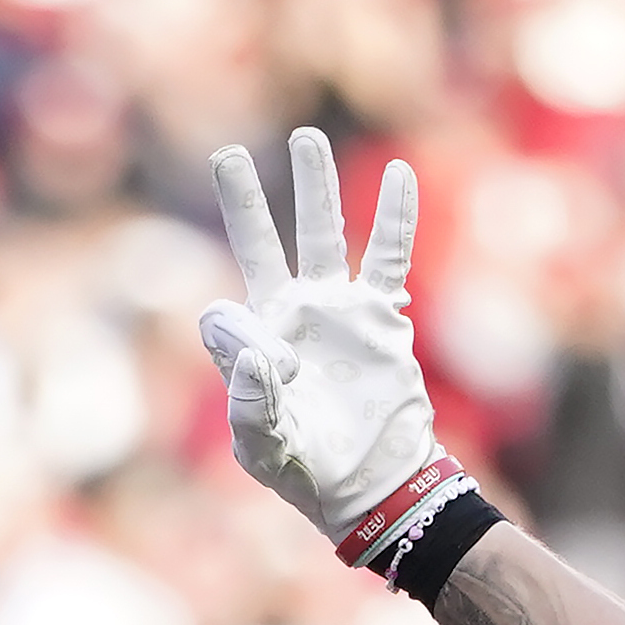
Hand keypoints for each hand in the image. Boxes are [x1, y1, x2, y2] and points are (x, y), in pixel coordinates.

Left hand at [197, 129, 442, 551]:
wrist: (376, 486)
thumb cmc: (311, 475)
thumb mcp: (264, 451)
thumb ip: (247, 403)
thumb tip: (246, 344)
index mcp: (254, 349)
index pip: (226, 316)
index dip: (238, 336)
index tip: (277, 372)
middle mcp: (292, 318)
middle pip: (262, 245)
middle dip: (243, 202)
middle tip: (226, 157)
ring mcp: (338, 312)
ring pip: (324, 236)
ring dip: (315, 188)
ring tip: (307, 138)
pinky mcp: (383, 317)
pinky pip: (390, 257)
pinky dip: (396, 217)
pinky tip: (398, 174)